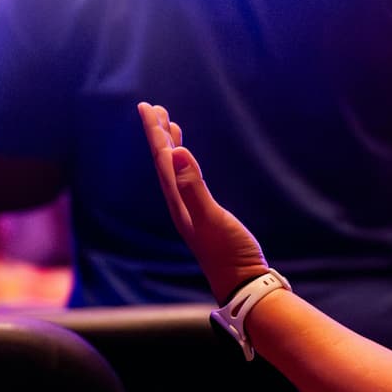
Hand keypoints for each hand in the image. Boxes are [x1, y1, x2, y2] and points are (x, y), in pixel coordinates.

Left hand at [137, 102, 270, 302]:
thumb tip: (178, 153)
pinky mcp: (205, 216)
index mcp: (178, 202)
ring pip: (174, 171)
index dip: (155, 134)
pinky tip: (189, 161)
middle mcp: (180, 204)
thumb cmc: (230, 254)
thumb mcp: (211, 219)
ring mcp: (192, 211)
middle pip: (164, 163)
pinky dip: (186, 165)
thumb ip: (193, 187)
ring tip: (170, 126)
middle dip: (158, 135)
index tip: (148, 107)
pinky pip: (188, 182)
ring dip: (170, 147)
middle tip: (152, 107)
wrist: (242, 284)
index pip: (162, 160)